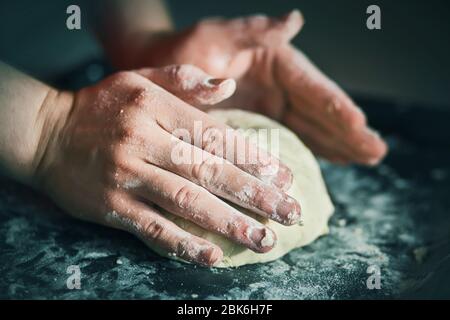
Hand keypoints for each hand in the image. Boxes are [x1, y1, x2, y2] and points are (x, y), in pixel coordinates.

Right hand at [34, 65, 300, 265]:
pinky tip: (213, 255)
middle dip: (255, 194)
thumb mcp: (139, 79)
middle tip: (291, 212)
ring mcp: (126, 175)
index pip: (215, 135)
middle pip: (209, 171)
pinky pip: (151, 227)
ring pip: (187, 202)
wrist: (44, 133)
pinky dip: (183, 243)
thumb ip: (185, 81)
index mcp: (155, 107)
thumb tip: (227, 87)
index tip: (284, 176)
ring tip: (264, 239)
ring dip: (230, 223)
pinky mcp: (111, 206)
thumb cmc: (100, 105)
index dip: (253, 157)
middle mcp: (144, 140)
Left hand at [121, 10, 386, 164]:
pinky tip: (331, 160)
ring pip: (310, 127)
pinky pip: (291, 137)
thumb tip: (295, 21)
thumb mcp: (215, 39)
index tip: (361, 129)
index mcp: (273, 62)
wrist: (152, 69)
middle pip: (319, 112)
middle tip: (375, 152)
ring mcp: (269, 105)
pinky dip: (312, 149)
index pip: (313, 88)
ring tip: (364, 159)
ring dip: (336, 144)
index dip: (338, 109)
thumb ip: (255, 33)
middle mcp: (276, 84)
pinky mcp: (259, 122)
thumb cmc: (180, 51)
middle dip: (347, 132)